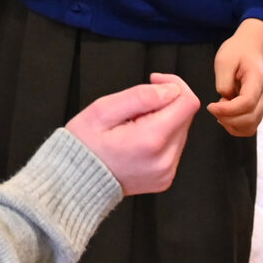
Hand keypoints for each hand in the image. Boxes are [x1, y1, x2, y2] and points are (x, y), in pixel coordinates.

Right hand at [67, 73, 199, 195]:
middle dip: (165, 103)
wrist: (74, 181)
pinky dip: (160, 137)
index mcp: (151, 140)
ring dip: (163, 120)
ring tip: (133, 125)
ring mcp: (166, 172)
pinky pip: (174, 147)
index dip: (174, 84)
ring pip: (182, 131)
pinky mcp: (165, 178)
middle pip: (186, 116)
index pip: (187, 103)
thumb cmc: (84, 144)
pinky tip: (138, 139)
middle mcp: (165, 159)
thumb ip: (140, 96)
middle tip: (134, 107)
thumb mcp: (103, 110)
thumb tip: (170, 90)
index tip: (153, 81)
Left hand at [208, 18, 262, 136]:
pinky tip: (225, 115)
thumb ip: (224, 81)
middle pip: (250, 119)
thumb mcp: (224, 60)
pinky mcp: (258, 108)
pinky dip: (236, 126)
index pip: (247, 103)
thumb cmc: (238, 52)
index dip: (228, 110)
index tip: (211, 106)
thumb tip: (225, 99)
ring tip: (219, 111)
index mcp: (257, 80)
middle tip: (213, 108)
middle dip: (228, 119)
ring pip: (251, 127)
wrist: (252, 48)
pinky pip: (249, 125)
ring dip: (232, 125)